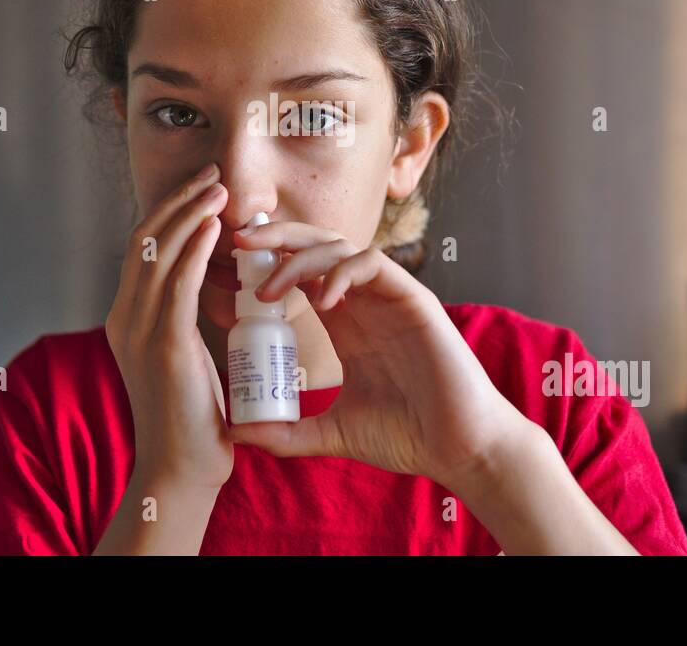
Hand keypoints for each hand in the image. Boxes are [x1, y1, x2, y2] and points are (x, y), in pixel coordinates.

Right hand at [104, 162, 233, 493]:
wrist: (182, 471)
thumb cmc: (194, 420)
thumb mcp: (183, 359)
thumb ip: (184, 324)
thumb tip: (211, 292)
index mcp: (126, 320)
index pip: (143, 251)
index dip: (170, 215)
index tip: (201, 191)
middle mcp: (124, 318)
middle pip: (145, 240)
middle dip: (178, 201)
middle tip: (211, 174)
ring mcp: (139, 330)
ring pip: (159, 252)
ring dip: (190, 213)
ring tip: (218, 187)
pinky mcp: (164, 343)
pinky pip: (178, 281)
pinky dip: (195, 246)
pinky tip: (215, 224)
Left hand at [226, 220, 526, 487]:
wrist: (458, 449)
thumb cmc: (405, 435)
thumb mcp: (330, 433)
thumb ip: (287, 431)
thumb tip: (237, 434)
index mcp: (344, 322)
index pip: (300, 273)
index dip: (264, 266)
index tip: (228, 275)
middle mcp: (364, 301)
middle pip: (315, 245)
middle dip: (275, 237)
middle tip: (237, 243)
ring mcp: (388, 297)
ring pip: (339, 246)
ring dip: (298, 259)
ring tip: (269, 291)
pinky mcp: (413, 299)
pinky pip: (372, 264)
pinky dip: (342, 273)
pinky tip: (322, 302)